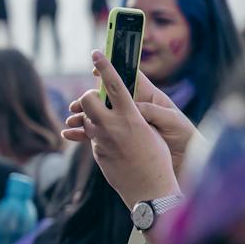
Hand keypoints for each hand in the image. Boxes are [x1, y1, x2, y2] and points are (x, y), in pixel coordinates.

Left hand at [64, 51, 180, 207]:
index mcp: (132, 117)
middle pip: (88, 99)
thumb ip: (135, 115)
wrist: (150, 189)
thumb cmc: (158, 158)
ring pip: (86, 119)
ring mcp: (102, 141)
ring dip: (91, 116)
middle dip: (88, 96)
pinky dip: (97, 135)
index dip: (104, 66)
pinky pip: (91, 137)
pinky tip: (111, 143)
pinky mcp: (97, 153)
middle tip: (96, 99)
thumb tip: (126, 105)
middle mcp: (113, 127)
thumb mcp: (150, 130)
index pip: (114, 85)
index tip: (95, 53)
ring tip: (105, 122)